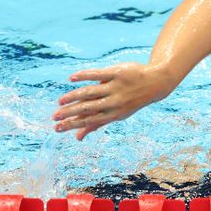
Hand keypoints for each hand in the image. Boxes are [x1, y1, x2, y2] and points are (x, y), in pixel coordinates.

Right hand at [52, 63, 172, 140]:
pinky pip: (97, 74)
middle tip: (54, 117)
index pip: (90, 121)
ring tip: (60, 101)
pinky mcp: (116, 73)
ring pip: (89, 92)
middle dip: (69, 113)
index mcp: (115, 114)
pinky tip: (71, 79)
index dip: (73, 125)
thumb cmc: (132, 100)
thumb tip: (78, 137)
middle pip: (87, 108)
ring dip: (72, 97)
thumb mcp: (118, 114)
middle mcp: (115, 102)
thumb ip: (96, 123)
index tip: (57, 128)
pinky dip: (83, 76)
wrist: (156, 82)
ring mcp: (115, 87)